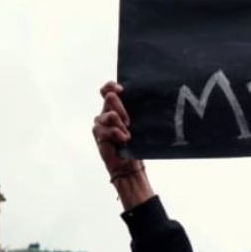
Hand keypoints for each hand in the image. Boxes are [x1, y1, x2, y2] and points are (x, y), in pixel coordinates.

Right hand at [93, 82, 153, 208]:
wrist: (130, 165)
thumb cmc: (136, 143)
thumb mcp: (140, 125)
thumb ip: (138, 112)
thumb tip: (151, 98)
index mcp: (116, 107)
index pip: (108, 89)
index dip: (112, 86)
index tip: (122, 90)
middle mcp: (106, 112)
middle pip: (109, 98)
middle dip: (121, 108)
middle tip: (129, 121)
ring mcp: (101, 123)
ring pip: (108, 115)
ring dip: (120, 124)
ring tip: (128, 135)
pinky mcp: (98, 134)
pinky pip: (105, 129)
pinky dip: (116, 133)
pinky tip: (124, 139)